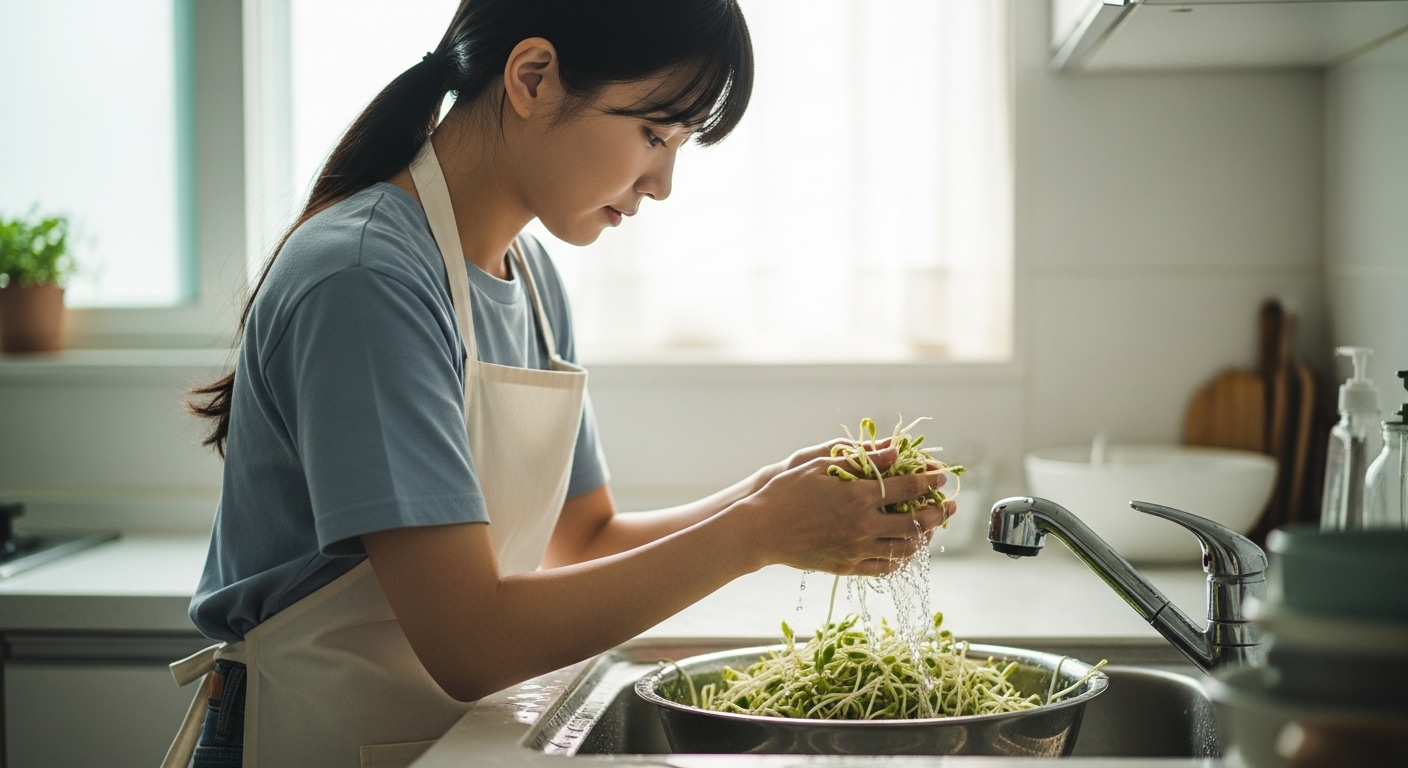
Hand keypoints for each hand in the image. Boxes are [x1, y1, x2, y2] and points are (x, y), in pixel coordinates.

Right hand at [728, 446, 954, 576]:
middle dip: (938, 512)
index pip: (907, 487)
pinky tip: (907, 551)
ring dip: (925, 537)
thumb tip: (895, 450)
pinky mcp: (846, 567)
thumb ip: (861, 459)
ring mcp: (855, 549)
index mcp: (857, 496)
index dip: (929, 481)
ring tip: (933, 529)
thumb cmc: (786, 492)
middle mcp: (862, 525)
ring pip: (904, 547)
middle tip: (949, 506)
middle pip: (915, 521)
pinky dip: (902, 559)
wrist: (760, 530)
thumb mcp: (820, 465)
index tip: (940, 476)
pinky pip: (884, 567)